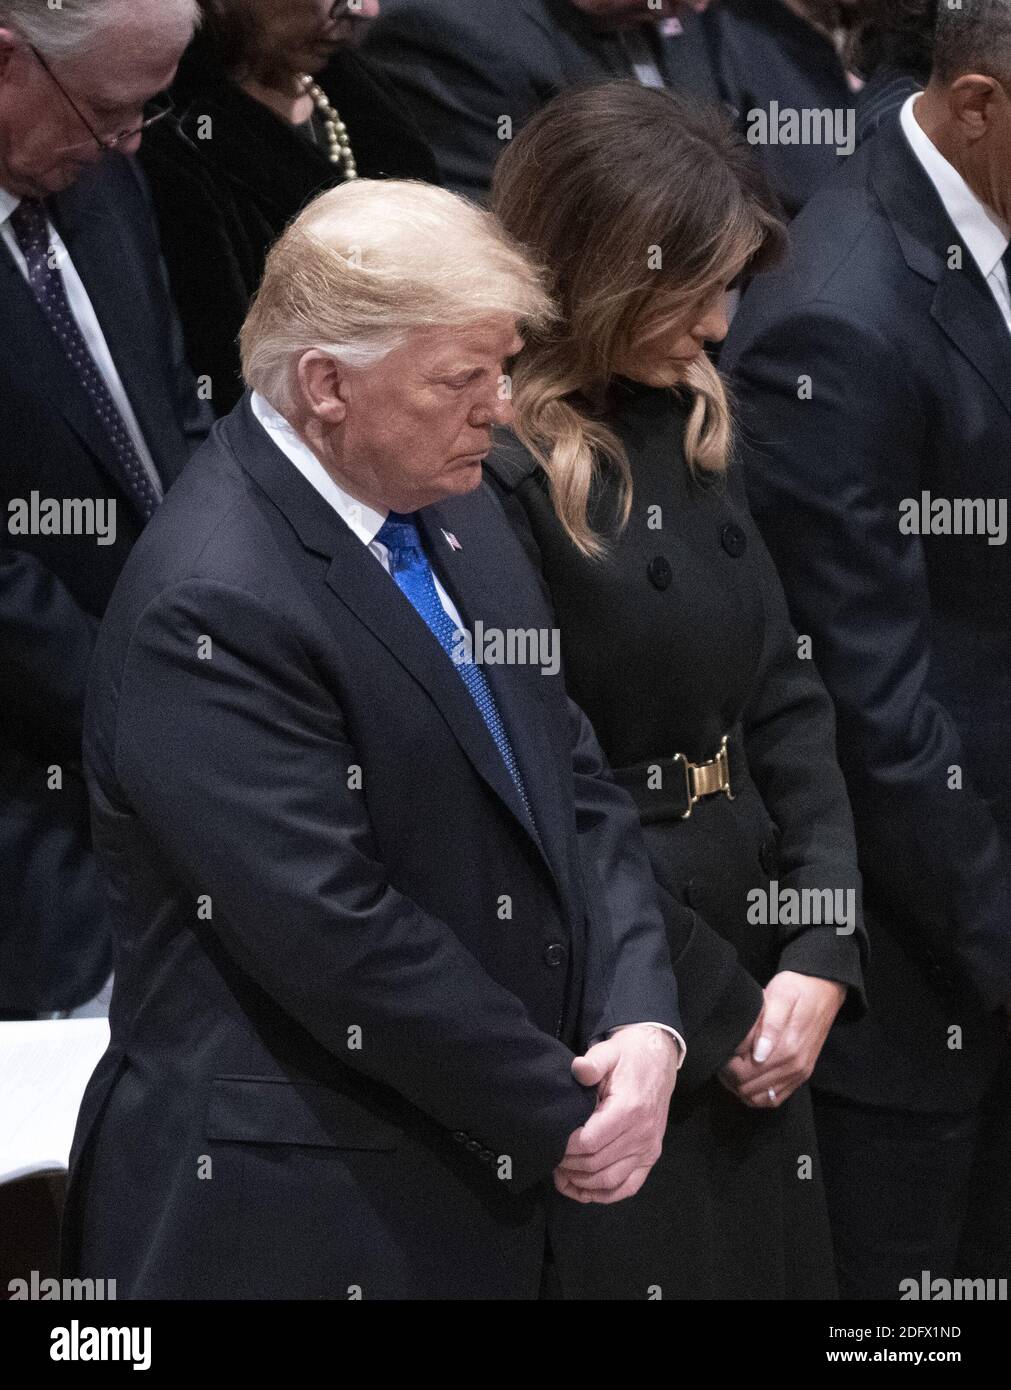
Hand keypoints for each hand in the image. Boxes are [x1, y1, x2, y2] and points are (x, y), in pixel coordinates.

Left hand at [553, 1026, 676, 1203]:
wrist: (658, 1060)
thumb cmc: (629, 1057)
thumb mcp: (609, 1051)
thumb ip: (593, 1062)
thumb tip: (578, 1068)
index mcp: (629, 1109)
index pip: (590, 1142)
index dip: (566, 1147)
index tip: (551, 1141)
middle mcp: (642, 1134)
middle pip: (596, 1164)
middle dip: (568, 1165)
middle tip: (550, 1157)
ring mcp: (648, 1149)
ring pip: (610, 1180)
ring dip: (582, 1183)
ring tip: (561, 1173)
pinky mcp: (651, 1157)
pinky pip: (628, 1187)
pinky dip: (604, 1195)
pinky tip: (583, 1190)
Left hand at [720, 971, 845, 1109]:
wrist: (824, 989)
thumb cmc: (796, 988)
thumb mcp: (780, 996)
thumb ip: (770, 1025)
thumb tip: (758, 1055)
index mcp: (788, 1048)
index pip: (746, 1074)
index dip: (728, 1067)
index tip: (723, 1052)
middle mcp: (796, 1066)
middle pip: (750, 1089)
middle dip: (731, 1078)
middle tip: (723, 1059)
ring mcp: (799, 1073)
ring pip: (762, 1099)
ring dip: (742, 1088)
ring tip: (732, 1068)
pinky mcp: (801, 1075)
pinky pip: (776, 1098)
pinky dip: (758, 1094)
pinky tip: (748, 1077)